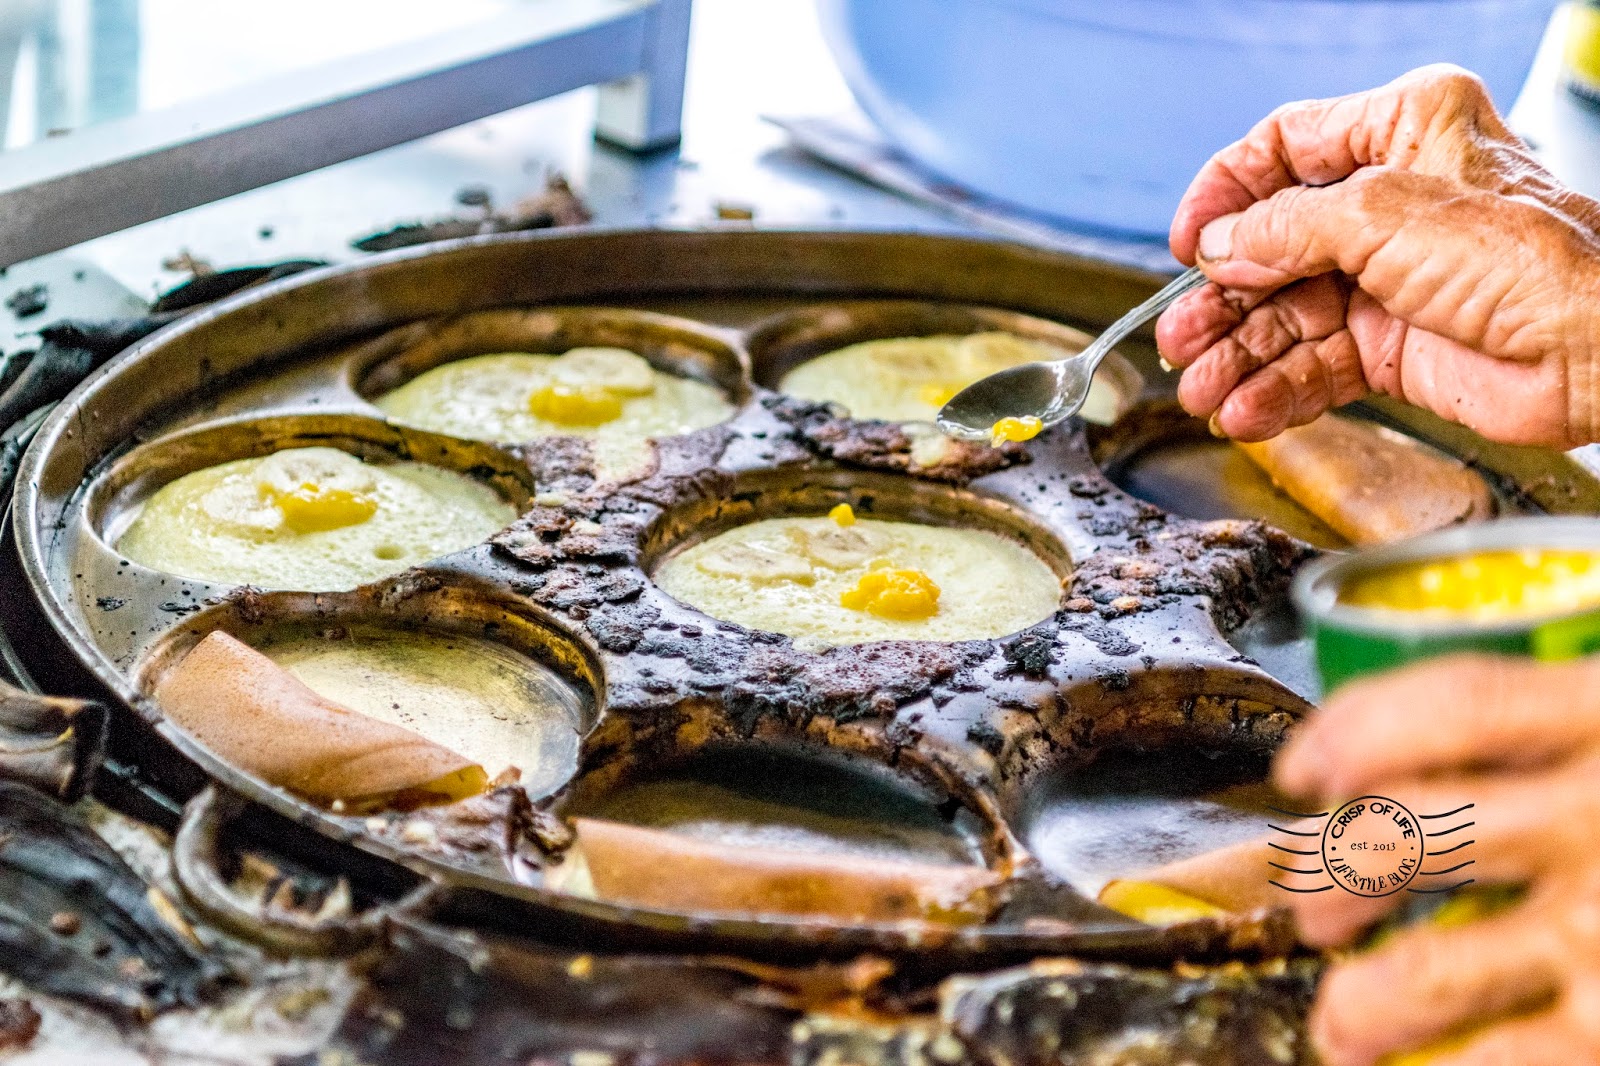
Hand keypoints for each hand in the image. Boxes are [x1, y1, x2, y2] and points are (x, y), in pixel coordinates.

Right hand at [1155, 65, 1599, 447]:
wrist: (1599, 353)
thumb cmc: (1530, 261)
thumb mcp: (1385, 214)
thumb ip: (1287, 227)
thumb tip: (1219, 245)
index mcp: (1403, 133)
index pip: (1286, 147)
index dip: (1226, 193)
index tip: (1187, 242)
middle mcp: (1391, 204)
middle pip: (1272, 246)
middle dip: (1222, 299)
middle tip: (1180, 336)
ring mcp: (1389, 280)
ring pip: (1286, 317)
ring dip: (1238, 357)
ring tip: (1201, 390)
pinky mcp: (1393, 348)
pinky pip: (1314, 367)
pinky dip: (1275, 392)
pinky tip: (1244, 411)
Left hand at [1272, 655, 1599, 1064]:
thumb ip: (1572, 729)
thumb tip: (1473, 747)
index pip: (1458, 703)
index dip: (1359, 729)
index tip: (1301, 767)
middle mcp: (1598, 813)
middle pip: (1410, 831)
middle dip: (1336, 871)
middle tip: (1311, 907)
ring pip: (1432, 967)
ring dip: (1366, 999)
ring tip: (1341, 1023)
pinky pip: (1509, 1060)